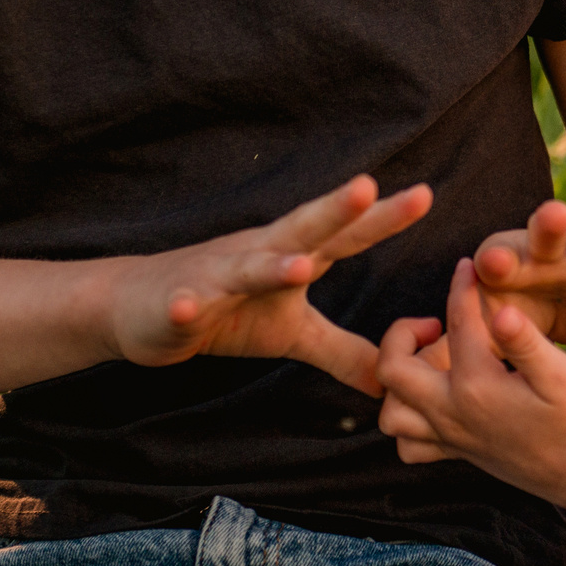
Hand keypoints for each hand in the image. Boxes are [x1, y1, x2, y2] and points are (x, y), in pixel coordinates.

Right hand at [106, 175, 430, 396]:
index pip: (346, 234)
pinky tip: (189, 308)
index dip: (383, 217)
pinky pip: (184, 304)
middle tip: (369, 187)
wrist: (140, 305)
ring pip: (247, 267)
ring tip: (300, 266)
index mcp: (293, 256)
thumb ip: (344, 350)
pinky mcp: (177, 303)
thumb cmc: (228, 311)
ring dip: (272, 266)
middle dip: (336, 211)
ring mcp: (216, 275)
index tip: (425, 194)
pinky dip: (187, 306)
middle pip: (303, 229)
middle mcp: (259, 253)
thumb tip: (393, 378)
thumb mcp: (293, 333)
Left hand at [374, 256, 565, 498]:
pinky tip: (433, 399)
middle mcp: (452, 413)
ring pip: (390, 413)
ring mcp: (449, 436)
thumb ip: (526, 342)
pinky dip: (409, 422)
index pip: (457, 322)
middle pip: (392, 369)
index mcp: (477, 386)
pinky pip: (408, 445)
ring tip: (429, 361)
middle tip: (435, 324)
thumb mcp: (561, 375)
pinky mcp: (455, 452)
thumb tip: (500, 311)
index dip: (461, 287)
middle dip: (402, 334)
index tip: (468, 266)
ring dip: (398, 382)